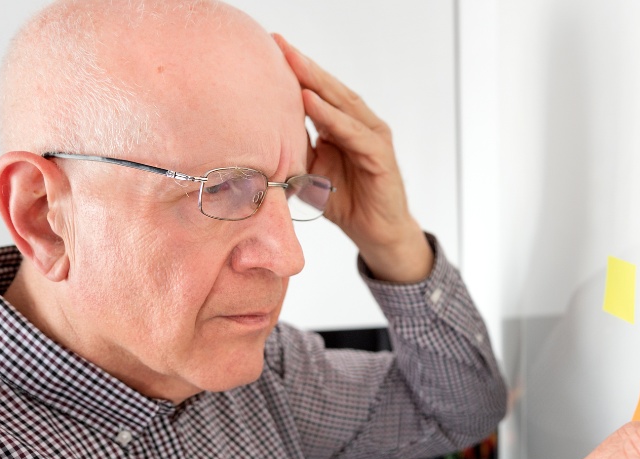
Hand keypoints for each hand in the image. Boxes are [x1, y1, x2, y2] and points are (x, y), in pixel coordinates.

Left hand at [273, 34, 432, 282]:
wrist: (375, 233)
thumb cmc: (344, 201)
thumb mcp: (310, 172)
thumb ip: (295, 149)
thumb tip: (259, 138)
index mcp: (342, 125)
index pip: (318, 91)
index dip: (296, 71)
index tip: (270, 48)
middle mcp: (360, 125)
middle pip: (330, 89)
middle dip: (304, 66)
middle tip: (279, 44)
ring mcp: (372, 138)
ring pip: (343, 104)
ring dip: (316, 82)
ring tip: (293, 63)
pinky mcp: (380, 157)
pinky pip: (354, 133)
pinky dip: (332, 117)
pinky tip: (311, 101)